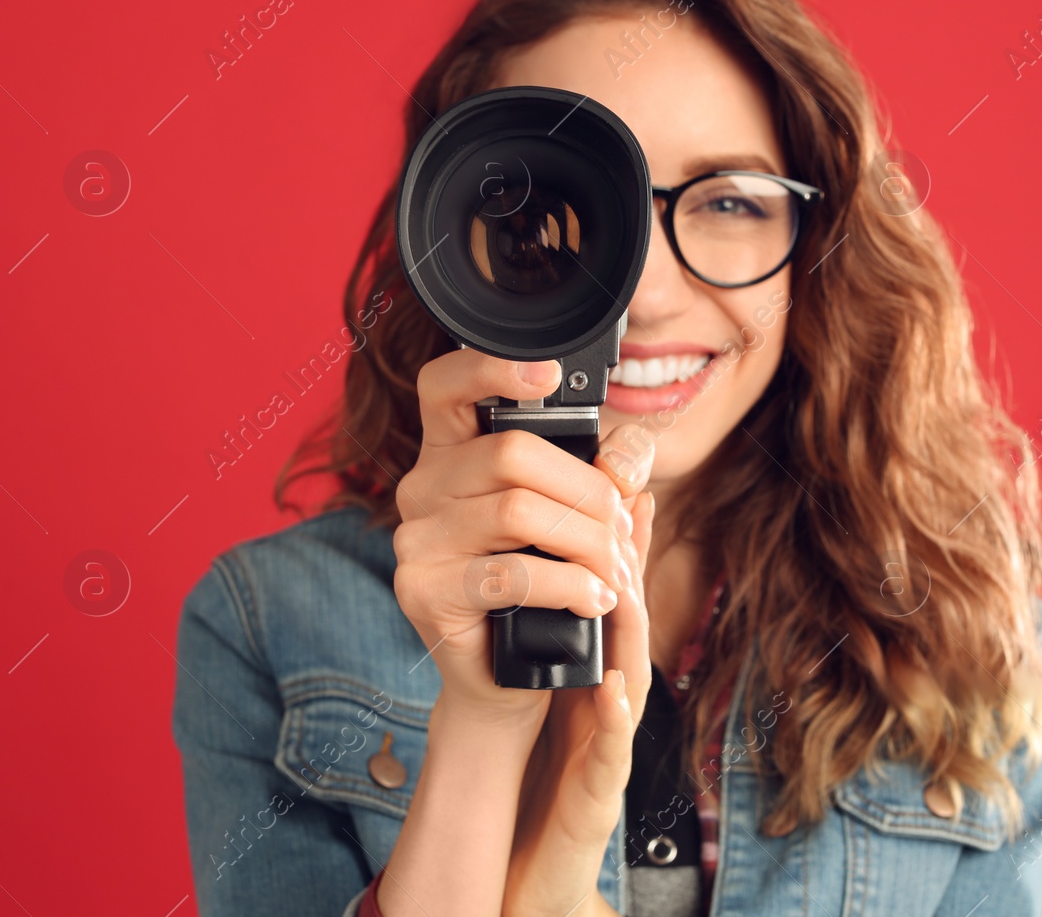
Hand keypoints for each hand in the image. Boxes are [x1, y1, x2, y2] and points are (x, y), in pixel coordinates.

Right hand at [389, 347, 653, 725]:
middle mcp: (422, 486)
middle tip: (620, 529)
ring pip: (516, 511)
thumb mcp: (576, 519)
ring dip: (585, 541)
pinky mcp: (423, 589)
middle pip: (510, 452)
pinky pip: (510, 573)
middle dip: (586, 491)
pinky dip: (568, 586)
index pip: (445, 385)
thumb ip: (604, 477)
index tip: (548, 374)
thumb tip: (626, 462)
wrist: (503, 674)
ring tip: (614, 570)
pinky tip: (593, 599)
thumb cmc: (540, 584)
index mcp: (452, 452)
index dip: (491, 367)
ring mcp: (415, 537)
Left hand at [503, 487, 654, 916]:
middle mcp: (617, 700)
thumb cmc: (554, 763)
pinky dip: (616, 717)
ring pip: (633, 677)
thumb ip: (565, 620)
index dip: (624, 544)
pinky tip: (612, 688)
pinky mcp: (600, 788)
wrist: (542, 856)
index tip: (622, 490)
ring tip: (625, 584)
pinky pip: (612, 749)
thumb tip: (565, 554)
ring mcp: (613, 743)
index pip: (618, 597)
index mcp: (604, 670)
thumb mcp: (559, 681)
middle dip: (632, 571)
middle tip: (625, 519)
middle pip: (634, 625)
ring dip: (635, 632)